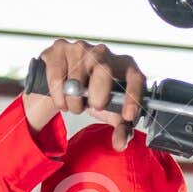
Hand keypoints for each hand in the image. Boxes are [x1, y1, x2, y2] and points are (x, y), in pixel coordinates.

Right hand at [23, 39, 146, 149]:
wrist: (67, 80)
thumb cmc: (95, 94)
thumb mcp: (111, 113)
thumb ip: (120, 130)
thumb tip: (120, 144)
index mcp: (124, 66)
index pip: (135, 77)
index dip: (133, 96)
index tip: (127, 116)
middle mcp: (104, 52)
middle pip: (104, 70)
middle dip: (99, 94)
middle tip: (95, 107)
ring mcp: (80, 48)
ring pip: (76, 78)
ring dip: (74, 102)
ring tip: (75, 105)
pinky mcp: (60, 48)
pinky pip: (57, 77)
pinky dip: (58, 96)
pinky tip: (62, 98)